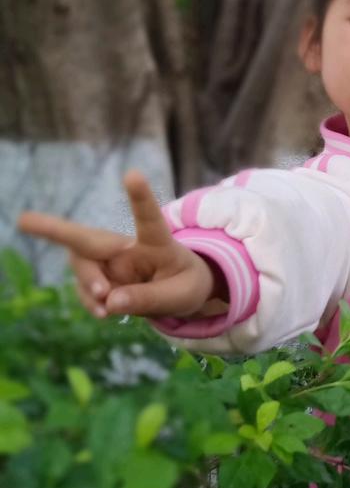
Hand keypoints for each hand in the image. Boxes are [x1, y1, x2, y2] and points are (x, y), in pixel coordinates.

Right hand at [17, 170, 218, 318]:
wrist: (180, 292)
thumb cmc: (186, 284)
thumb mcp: (182, 296)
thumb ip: (151, 299)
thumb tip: (111, 302)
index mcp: (157, 243)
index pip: (148, 220)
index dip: (140, 198)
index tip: (132, 174)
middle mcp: (127, 248)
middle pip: (88, 237)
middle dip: (53, 227)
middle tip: (24, 220)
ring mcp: (109, 263)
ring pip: (82, 265)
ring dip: (88, 283)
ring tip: (105, 305)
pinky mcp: (100, 279)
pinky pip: (86, 291)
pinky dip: (91, 302)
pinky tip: (103, 312)